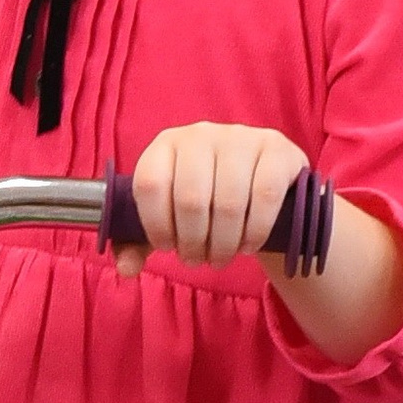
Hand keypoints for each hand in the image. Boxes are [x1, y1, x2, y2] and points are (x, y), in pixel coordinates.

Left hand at [118, 124, 308, 276]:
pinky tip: (248, 245)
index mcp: (166, 144)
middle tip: (197, 260)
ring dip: (223, 243)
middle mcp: (200, 134)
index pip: (150, 184)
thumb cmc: (207, 201)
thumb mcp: (170, 219)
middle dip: (192, 241)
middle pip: (190, 198)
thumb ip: (140, 243)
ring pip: (228, 202)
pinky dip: (254, 231)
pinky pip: (265, 196)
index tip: (167, 246)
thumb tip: (126, 268)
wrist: (261, 182)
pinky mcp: (276, 149)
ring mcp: (241, 138)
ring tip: (220, 257)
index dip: (156, 224)